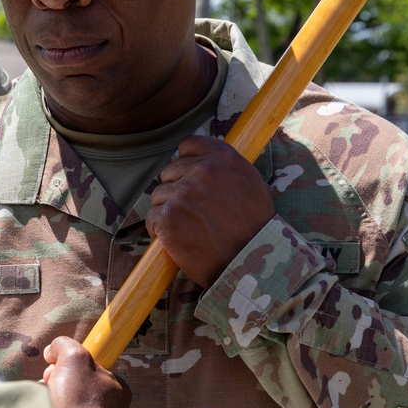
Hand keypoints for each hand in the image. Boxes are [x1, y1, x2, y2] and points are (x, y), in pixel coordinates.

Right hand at [42, 335, 130, 407]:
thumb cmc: (79, 398)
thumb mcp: (74, 356)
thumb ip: (65, 345)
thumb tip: (53, 350)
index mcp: (117, 388)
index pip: (90, 367)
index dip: (69, 364)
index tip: (56, 366)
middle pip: (75, 384)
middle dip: (56, 380)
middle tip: (49, 383)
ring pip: (65, 402)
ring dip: (50, 397)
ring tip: (46, 401)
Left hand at [146, 135, 275, 288]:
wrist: (250, 263)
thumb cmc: (255, 227)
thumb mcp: (252, 184)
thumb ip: (226, 166)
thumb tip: (203, 159)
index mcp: (223, 158)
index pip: (188, 145)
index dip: (185, 164)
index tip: (189, 179)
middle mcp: (202, 171)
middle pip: (169, 172)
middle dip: (176, 191)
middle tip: (193, 213)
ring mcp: (183, 193)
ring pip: (158, 195)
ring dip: (168, 211)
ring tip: (189, 228)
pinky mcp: (168, 217)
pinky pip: (152, 217)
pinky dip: (160, 230)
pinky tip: (178, 239)